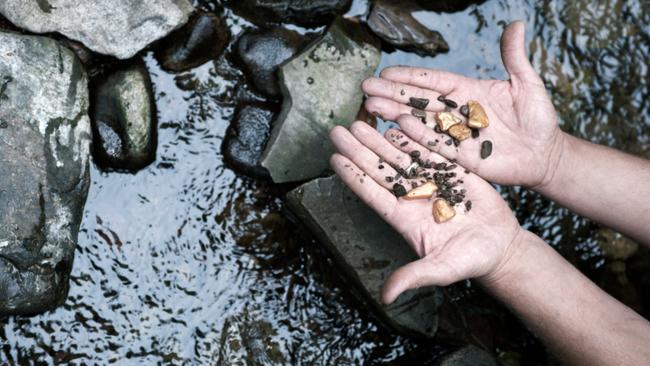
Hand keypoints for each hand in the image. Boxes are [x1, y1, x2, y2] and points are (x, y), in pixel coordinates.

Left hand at [329, 121, 523, 303]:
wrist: (500, 246)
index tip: (334, 158)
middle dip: (358, 150)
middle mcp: (412, 196)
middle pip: (379, 169)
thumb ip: (413, 277)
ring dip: (379, 139)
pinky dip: (414, 136)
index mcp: (404, 218)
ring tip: (360, 122)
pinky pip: (429, 150)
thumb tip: (386, 297)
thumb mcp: (440, 270)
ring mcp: (430, 181)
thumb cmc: (469, 261)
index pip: (372, 193)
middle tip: (338, 130)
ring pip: (399, 156)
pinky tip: (396, 121)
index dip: (353, 176)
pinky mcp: (451, 171)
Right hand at [361, 21, 562, 187]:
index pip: (432, 81)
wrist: (545, 155)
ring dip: (395, 114)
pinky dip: (417, 137)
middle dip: (392, 93)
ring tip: (371, 107)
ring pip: (420, 122)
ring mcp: (455, 135)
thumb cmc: (538, 118)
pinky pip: (435, 145)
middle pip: (418, 100)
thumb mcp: (527, 84)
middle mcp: (455, 112)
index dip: (410, 76)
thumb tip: (516, 24)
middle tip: (366, 88)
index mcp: (467, 91)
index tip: (386, 71)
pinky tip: (396, 128)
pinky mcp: (459, 157)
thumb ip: (514, 57)